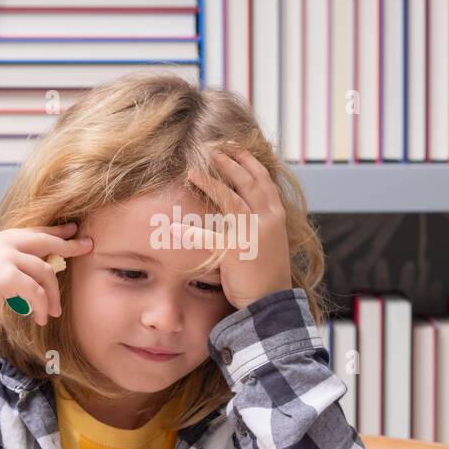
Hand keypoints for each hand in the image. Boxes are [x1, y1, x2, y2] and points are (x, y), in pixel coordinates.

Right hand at [0, 222, 93, 341]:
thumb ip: (1, 264)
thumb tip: (22, 275)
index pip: (33, 231)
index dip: (55, 230)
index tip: (73, 230)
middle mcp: (2, 243)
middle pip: (46, 241)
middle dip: (70, 245)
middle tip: (88, 248)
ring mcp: (4, 258)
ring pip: (45, 271)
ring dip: (53, 295)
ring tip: (53, 312)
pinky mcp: (5, 276)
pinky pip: (36, 291)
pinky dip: (42, 306)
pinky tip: (42, 318)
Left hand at [179, 143, 292, 310]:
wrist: (271, 301)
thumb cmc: (267, 272)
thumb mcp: (269, 240)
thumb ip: (259, 220)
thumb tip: (242, 206)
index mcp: (276, 215)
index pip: (263, 179)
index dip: (248, 160)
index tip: (234, 147)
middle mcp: (267, 219)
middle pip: (247, 181)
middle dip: (230, 161)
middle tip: (213, 148)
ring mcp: (253, 234)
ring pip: (231, 199)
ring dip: (211, 182)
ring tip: (193, 171)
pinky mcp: (236, 252)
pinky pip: (209, 238)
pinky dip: (189, 233)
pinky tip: (172, 227)